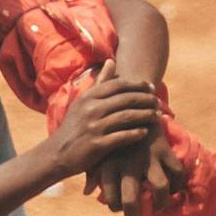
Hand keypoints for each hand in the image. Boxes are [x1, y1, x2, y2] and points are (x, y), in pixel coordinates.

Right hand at [44, 67, 161, 180]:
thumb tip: (111, 61)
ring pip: (127, 116)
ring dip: (145, 115)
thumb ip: (99, 83)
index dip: (137, 85)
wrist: (57, 154)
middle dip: (146, 99)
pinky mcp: (97, 145)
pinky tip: (145, 132)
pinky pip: (122, 136)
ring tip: (157, 116)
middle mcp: (91, 109)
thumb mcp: (83, 102)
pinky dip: (135, 133)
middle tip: (158, 102)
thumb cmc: (74, 127)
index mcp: (88, 97)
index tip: (150, 87)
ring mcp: (94, 127)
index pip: (118, 85)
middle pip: (126, 99)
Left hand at [86, 128, 190, 214]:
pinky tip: (174, 187)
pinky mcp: (164, 149)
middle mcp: (128, 163)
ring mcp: (148, 157)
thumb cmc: (114, 132)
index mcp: (110, 164)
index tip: (118, 207)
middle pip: (130, 199)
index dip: (114, 206)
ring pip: (160, 188)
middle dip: (132, 212)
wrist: (132, 103)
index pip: (110, 197)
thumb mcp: (101, 150)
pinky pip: (177, 172)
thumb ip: (93, 172)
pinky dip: (178, 183)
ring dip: (160, 202)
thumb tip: (87, 192)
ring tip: (159, 205)